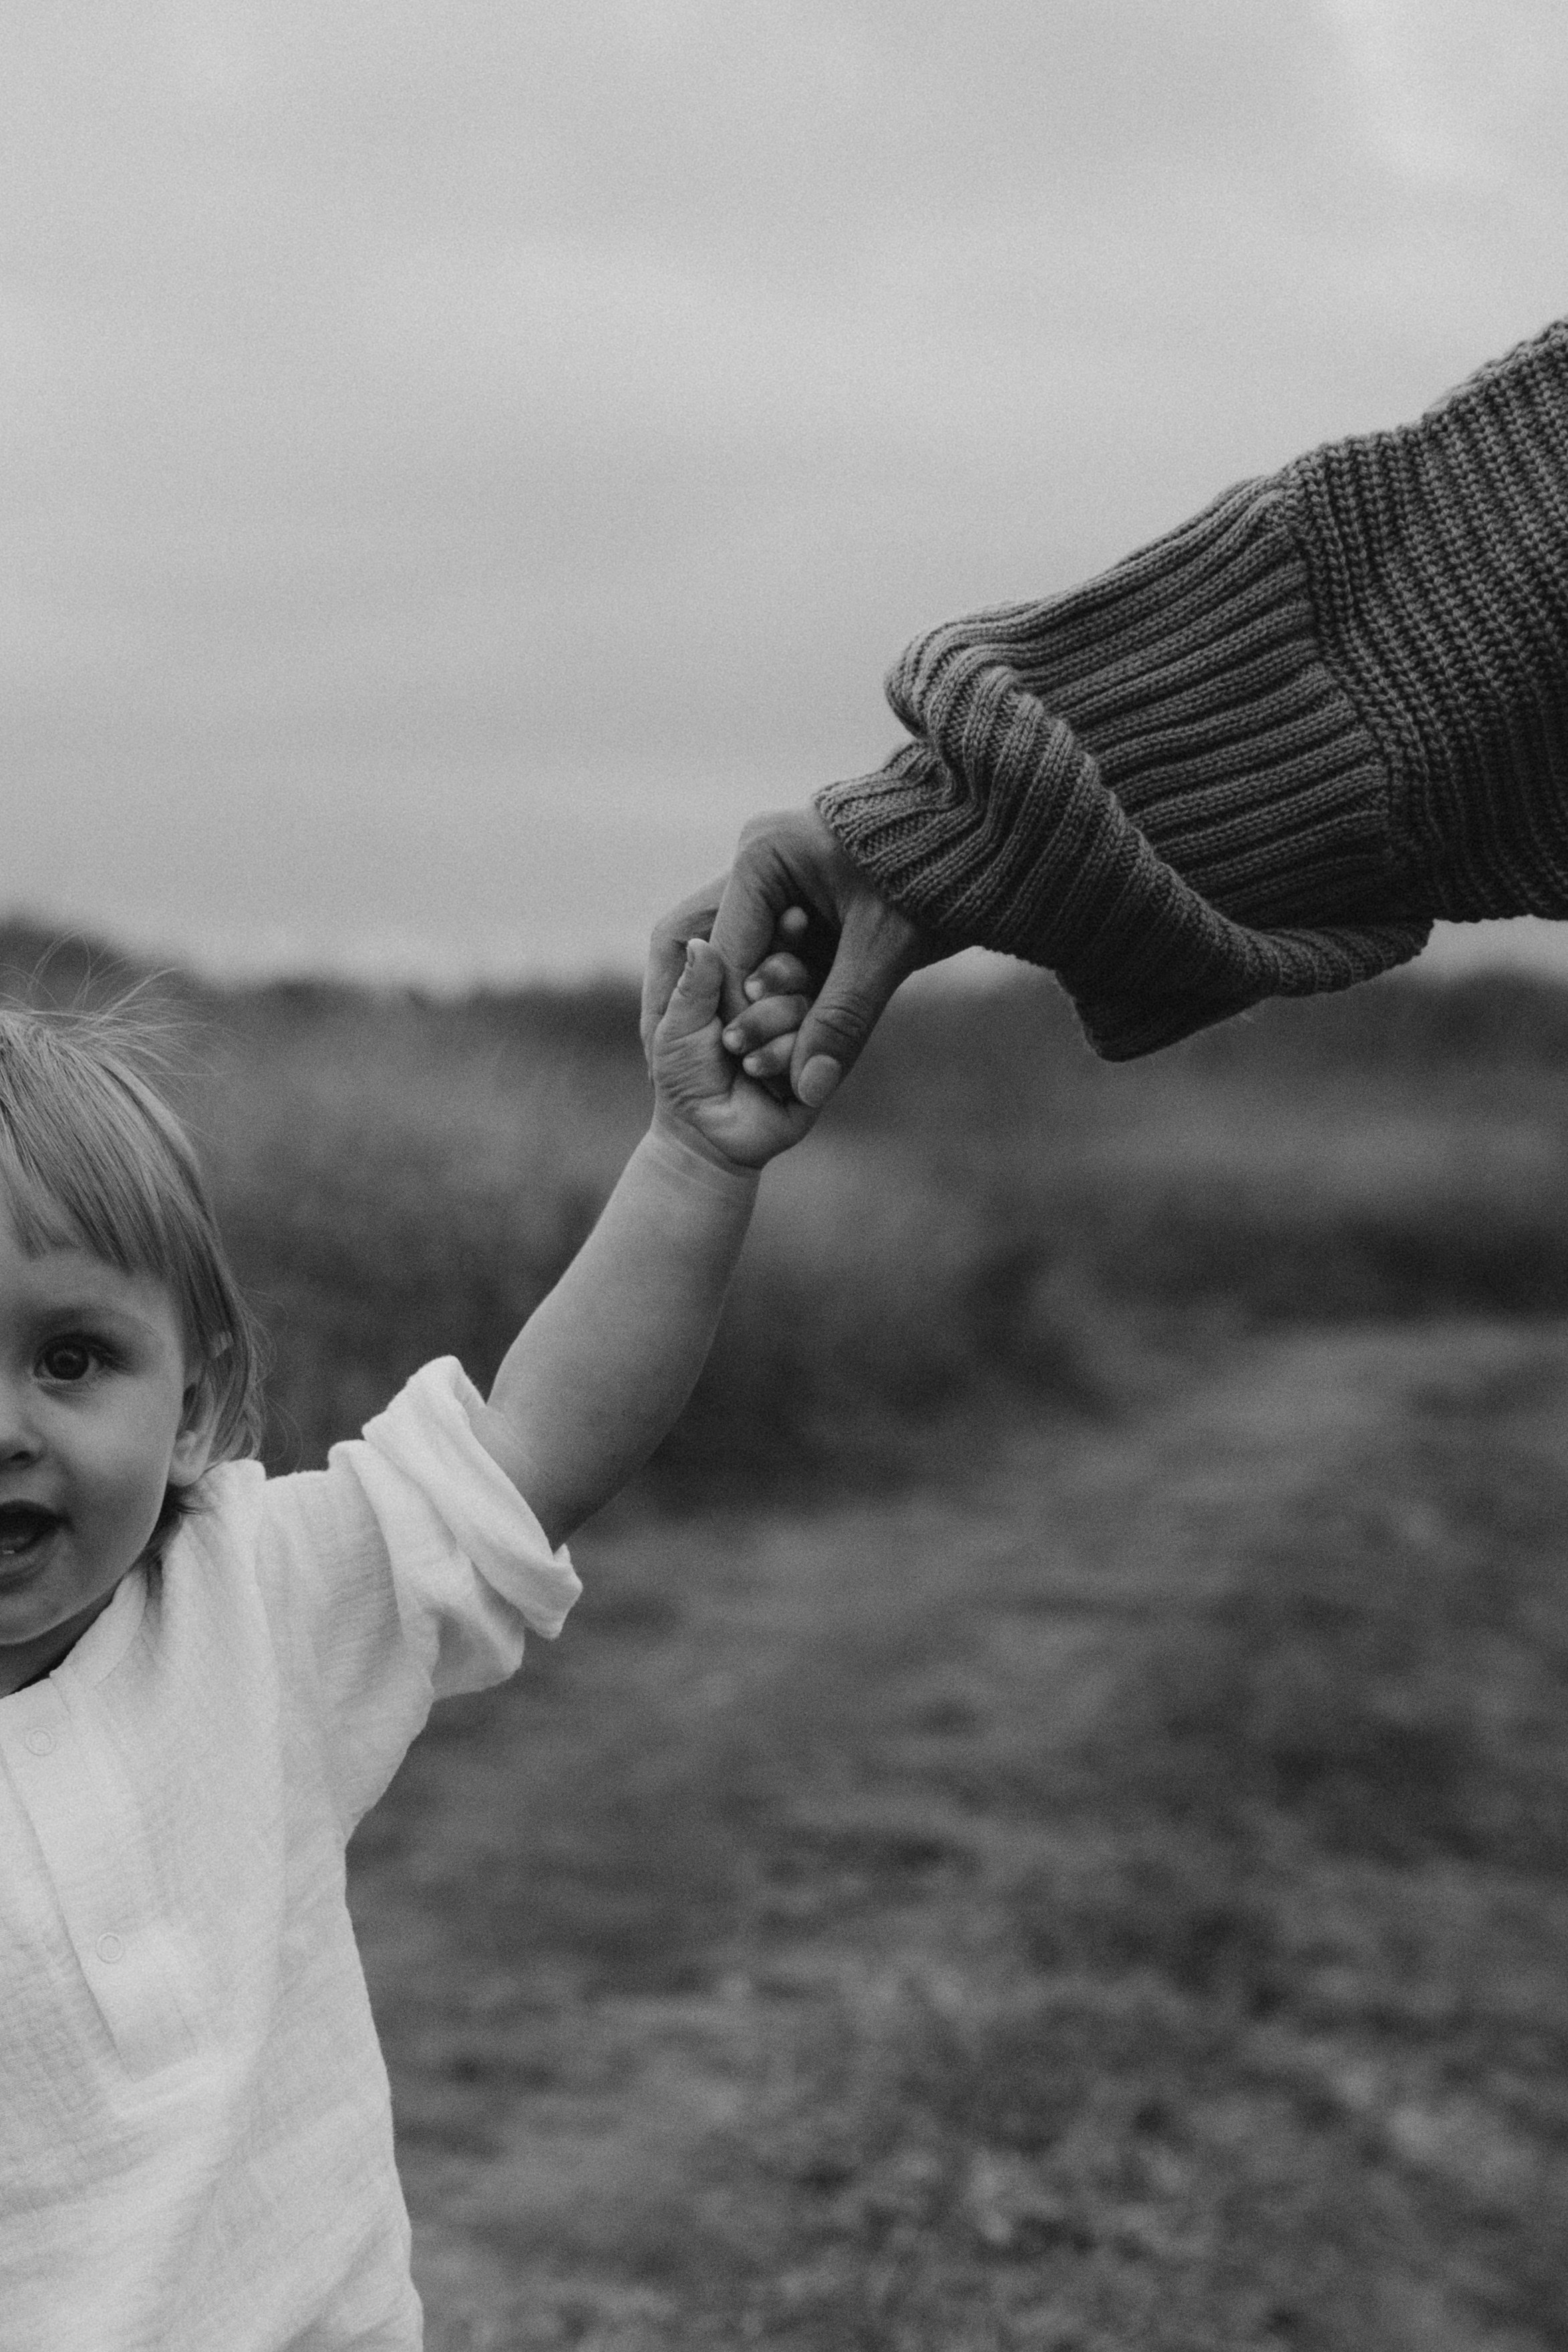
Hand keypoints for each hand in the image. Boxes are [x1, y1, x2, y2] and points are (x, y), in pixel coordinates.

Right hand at [641, 804, 946, 1109]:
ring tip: (752, 1060)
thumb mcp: (886, 949)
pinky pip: (771, 953)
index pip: (728, 954)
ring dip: (753, 1007)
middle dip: (727, 1012)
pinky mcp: (798, 895)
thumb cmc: (935, 874)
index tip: (749, 1069)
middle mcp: (757, 861)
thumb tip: (809, 1090)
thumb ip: (843, 1017)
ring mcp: (775, 876)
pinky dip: (779, 994)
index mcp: (761, 856)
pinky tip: (783, 1038)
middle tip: (724, 1066)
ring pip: (741, 956)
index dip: (738, 1017)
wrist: (981, 833)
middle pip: (717, 953)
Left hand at [649, 937, 816, 1170]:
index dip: (788, 929)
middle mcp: (788, 1001)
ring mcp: (808, 1033)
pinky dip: (781, 1052)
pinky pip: (817, 1044)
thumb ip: (693, 986)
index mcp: (756, 981)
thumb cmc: (684, 1075)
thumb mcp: (678, 1026)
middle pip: (802, 968)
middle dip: (778, 976)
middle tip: (751, 993)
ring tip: (737, 1049)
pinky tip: (754, 1069)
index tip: (795, 914)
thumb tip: (701, 944)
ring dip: (770, 1021)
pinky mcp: (821, 1067)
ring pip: (810, 1003)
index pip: (779, 942)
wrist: (705, 1135)